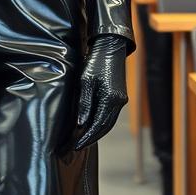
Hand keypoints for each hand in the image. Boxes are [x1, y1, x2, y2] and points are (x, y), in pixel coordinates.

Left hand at [71, 34, 128, 151]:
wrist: (110, 48)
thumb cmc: (96, 62)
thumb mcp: (85, 81)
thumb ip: (84, 103)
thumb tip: (81, 123)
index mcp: (110, 99)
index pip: (97, 125)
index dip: (86, 137)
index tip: (75, 146)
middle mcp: (119, 102)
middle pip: (104, 127)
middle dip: (90, 138)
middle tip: (75, 146)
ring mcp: (121, 100)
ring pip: (108, 123)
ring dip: (96, 132)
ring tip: (81, 140)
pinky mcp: (119, 97)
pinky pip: (109, 116)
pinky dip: (100, 123)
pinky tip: (90, 126)